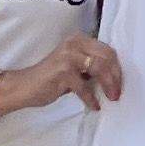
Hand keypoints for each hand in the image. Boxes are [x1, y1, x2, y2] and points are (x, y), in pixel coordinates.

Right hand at [8, 35, 125, 112]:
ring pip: (99, 69)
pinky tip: (94, 106)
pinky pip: (85, 87)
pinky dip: (91, 98)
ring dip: (108, 85)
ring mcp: (68, 57)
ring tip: (111, 98)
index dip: (117, 67)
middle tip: (117, 93)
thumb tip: (115, 76)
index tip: (120, 82)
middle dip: (115, 76)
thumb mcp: (74, 66)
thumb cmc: (51, 78)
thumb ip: (90, 65)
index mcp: (79, 40)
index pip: (107, 50)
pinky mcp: (63, 72)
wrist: (24, 87)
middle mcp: (74, 44)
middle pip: (106, 57)